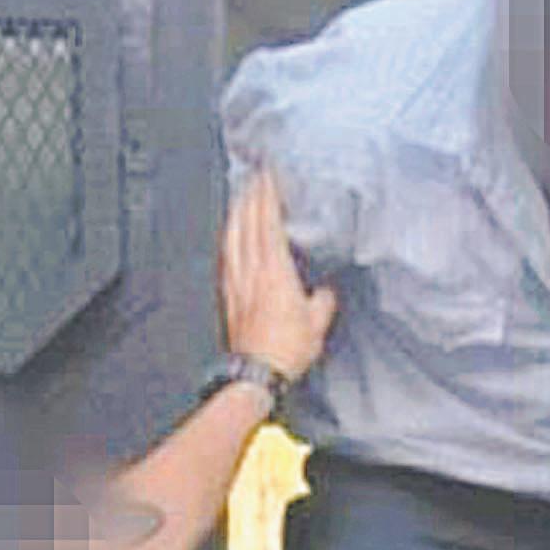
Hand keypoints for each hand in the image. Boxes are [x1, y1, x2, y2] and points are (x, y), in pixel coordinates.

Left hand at [219, 166, 337, 381]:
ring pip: (232, 237)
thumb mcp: (317, 324)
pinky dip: (228, 238)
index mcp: (275, 272)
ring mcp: (235, 282)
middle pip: (245, 223)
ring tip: (239, 197)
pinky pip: (225, 256)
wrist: (255, 373)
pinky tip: (228, 236)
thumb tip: (324, 292)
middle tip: (254, 177)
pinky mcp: (227, 295)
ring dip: (236, 213)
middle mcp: (251, 272)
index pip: (268, 223)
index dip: (267, 196)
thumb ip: (322, 301)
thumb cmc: (285, 351)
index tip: (268, 176)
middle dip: (250, 196)